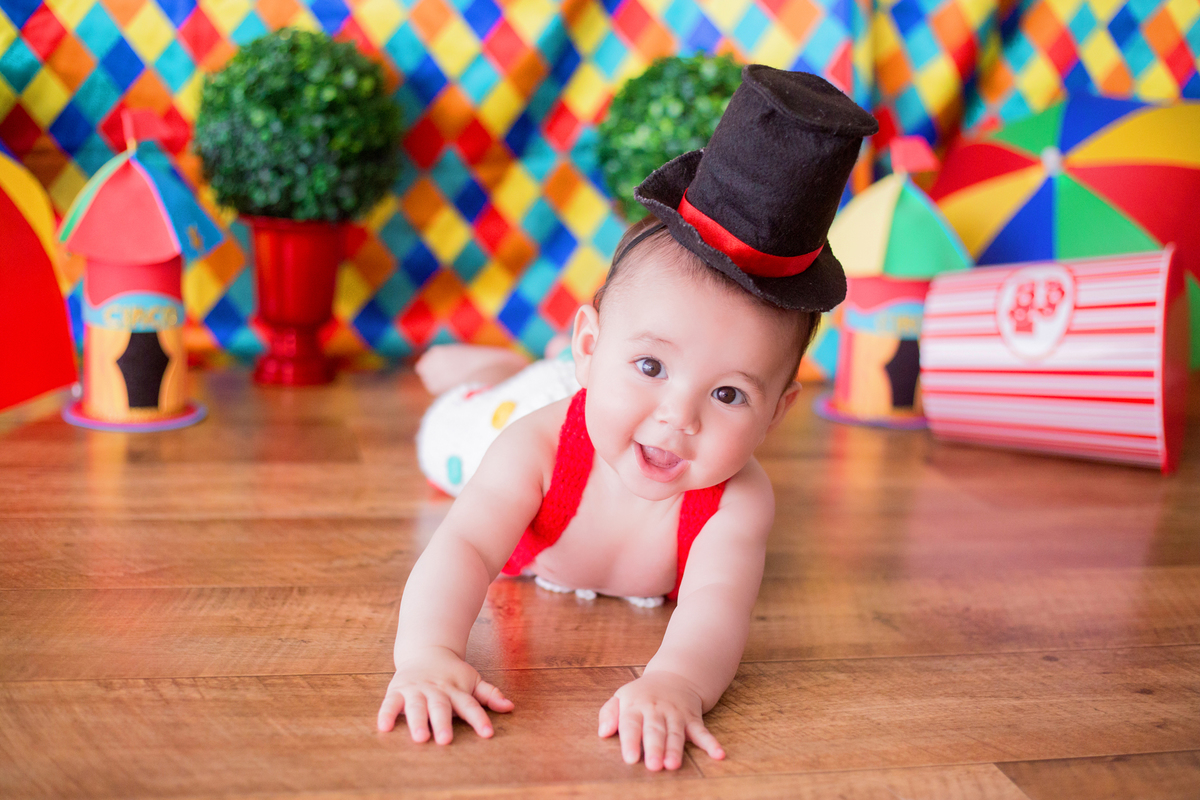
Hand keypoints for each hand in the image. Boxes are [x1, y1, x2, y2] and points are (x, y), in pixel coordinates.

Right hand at [377, 646, 513, 743]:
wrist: (426, 649)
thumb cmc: (452, 673)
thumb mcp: (472, 680)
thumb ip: (489, 695)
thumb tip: (510, 707)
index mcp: (456, 690)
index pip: (470, 705)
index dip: (479, 719)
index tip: (487, 734)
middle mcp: (436, 690)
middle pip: (441, 707)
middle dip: (443, 723)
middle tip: (445, 740)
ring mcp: (416, 690)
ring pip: (416, 706)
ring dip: (417, 721)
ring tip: (420, 737)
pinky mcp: (397, 690)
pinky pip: (390, 703)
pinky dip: (386, 714)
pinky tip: (384, 727)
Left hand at [598, 671, 725, 769]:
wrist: (675, 675)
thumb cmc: (642, 694)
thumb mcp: (621, 697)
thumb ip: (609, 713)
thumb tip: (603, 732)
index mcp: (636, 705)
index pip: (631, 724)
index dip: (631, 741)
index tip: (630, 758)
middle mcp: (656, 710)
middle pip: (655, 730)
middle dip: (655, 748)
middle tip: (653, 766)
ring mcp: (676, 714)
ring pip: (676, 733)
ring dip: (675, 749)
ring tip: (673, 765)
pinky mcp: (692, 719)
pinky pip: (702, 732)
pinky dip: (711, 743)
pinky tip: (718, 755)